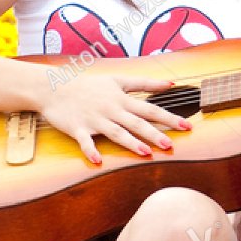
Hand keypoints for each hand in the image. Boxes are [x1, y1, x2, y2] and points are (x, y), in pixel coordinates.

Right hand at [38, 71, 189, 164]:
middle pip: (136, 123)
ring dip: (131, 143)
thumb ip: (145, 83)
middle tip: (170, 145)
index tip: (186, 126)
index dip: (169, 118)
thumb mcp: (118, 79)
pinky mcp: (78, 128)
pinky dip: (91, 150)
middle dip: (154, 134)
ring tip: (146, 153)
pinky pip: (85, 141)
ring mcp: (94, 119)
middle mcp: (111, 109)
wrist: (54, 86)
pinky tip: (98, 161)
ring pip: (116, 132)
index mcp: (122, 99)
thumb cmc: (87, 84)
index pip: (150, 109)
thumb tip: (171, 83)